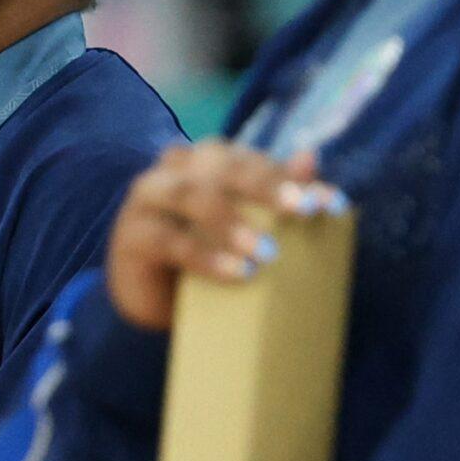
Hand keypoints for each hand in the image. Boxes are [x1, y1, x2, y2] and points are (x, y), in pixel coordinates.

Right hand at [105, 141, 346, 331]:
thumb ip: (276, 195)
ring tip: (268, 253)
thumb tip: (310, 158)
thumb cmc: (208, 257)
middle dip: (266, 186)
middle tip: (303, 211)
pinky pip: (168, 240)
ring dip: (233, 220)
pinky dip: (205, 257)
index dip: (290, 178)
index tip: (329, 205)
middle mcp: (175, 170)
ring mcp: (147, 198)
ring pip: (191, 195)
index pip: (251, 160)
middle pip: (221, 165)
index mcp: (206, 161)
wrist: (156, 302)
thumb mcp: (247, 229)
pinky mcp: (130, 235)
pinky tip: (236, 273)